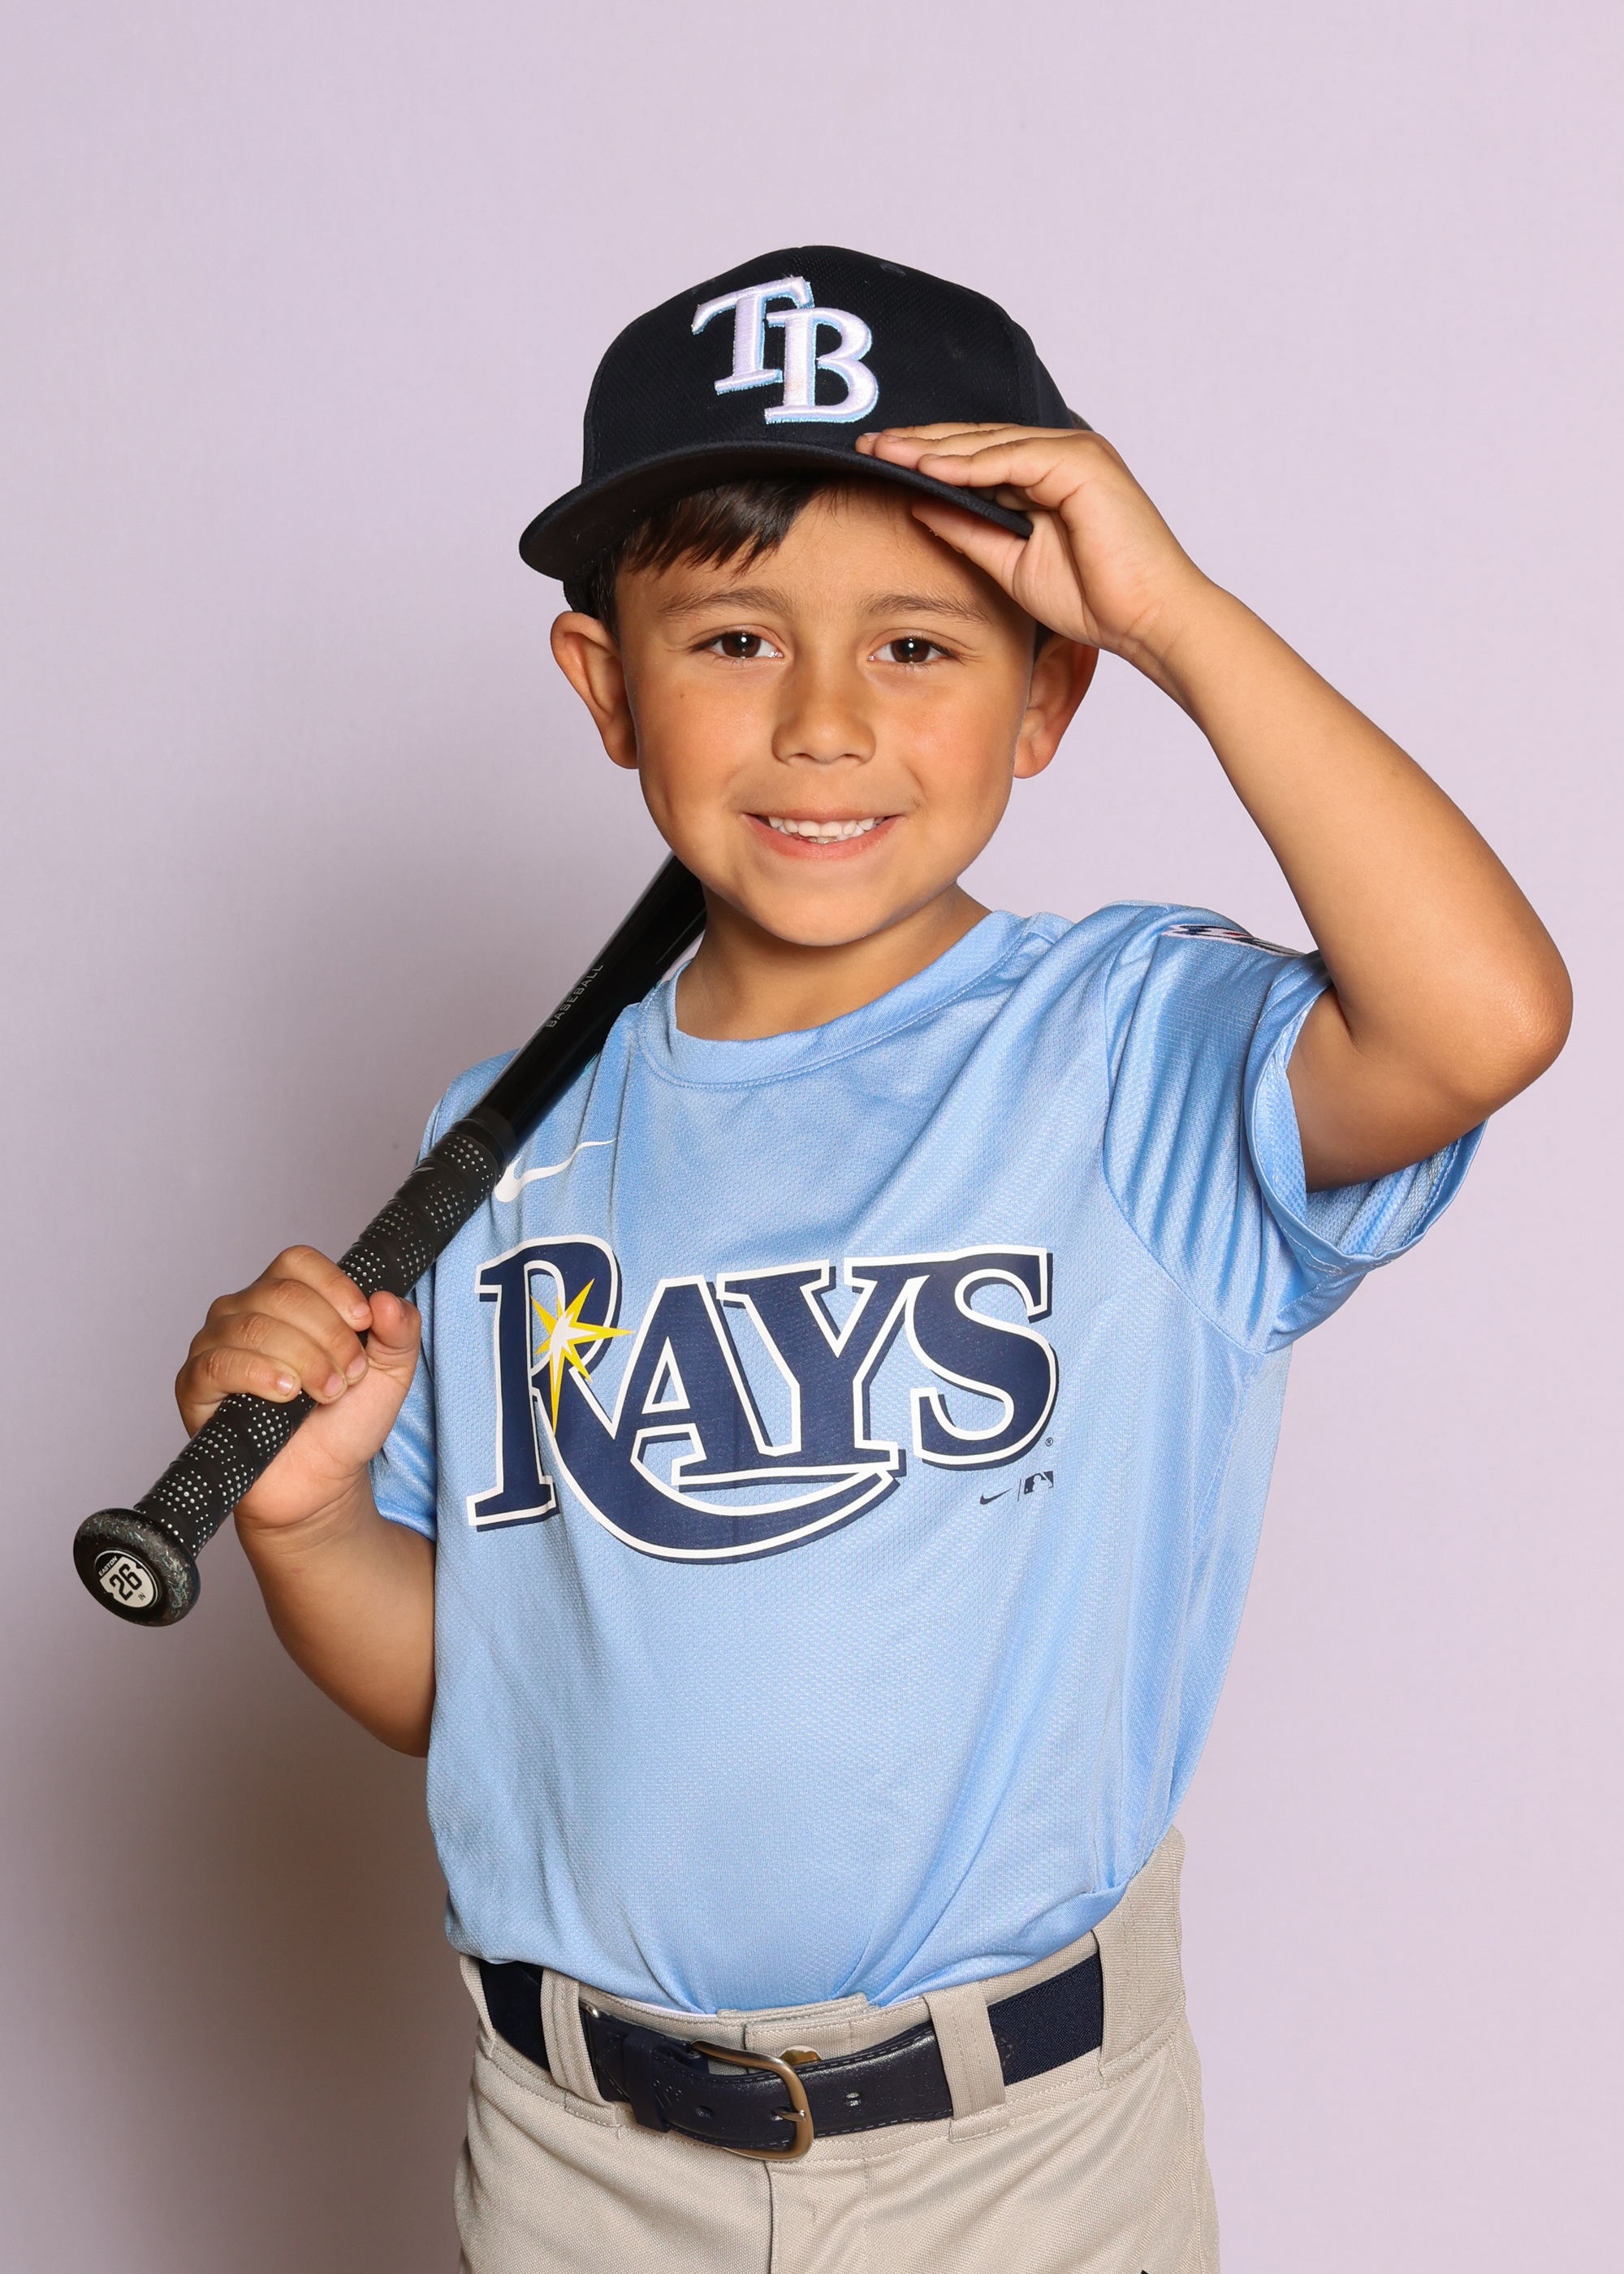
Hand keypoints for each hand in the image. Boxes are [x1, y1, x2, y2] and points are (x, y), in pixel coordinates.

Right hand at [177, 1247, 420, 1533]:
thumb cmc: (345, 1420)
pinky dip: (259, 1374)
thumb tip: (386, 1299)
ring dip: (303, 1359)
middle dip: (328, 1335)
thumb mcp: (390, 1372)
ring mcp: (215, 1345)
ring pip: (253, 1325)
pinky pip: (218, 1362)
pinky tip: (286, 1393)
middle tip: (349, 1374)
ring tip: (326, 1392)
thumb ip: (399, 1330)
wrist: (321, 1480)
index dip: (335, 1287)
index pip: (298, 1262)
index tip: (364, 1323)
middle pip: (281, 1294)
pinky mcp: (195, 1384)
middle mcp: (244, 1311)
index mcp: (286, 1297)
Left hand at [857, 423, 1205, 679]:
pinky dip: (971, 463)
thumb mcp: (1009, 561)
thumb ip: (968, 529)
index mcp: (1046, 473)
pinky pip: (1015, 458)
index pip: (975, 454)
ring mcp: (1074, 452)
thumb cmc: (1092, 597)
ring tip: (886, 451)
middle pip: (976, 440)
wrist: (1145, 618)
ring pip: (991, 443)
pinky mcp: (1083, 464)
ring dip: (935, 447)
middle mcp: (1061, 453)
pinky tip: (930, 468)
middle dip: (919, 442)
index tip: (877, 462)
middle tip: (867, 444)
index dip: (925, 456)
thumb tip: (917, 503)